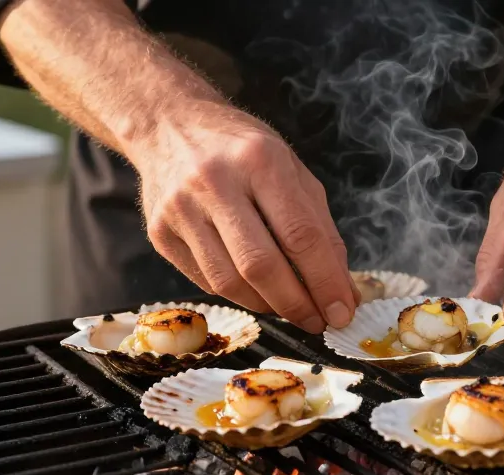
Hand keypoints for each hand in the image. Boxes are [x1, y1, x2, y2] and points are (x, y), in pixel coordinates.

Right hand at [128, 104, 358, 332]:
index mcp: (259, 160)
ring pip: (229, 282)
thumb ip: (321, 230)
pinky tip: (256, 290)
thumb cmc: (242, 150)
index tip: (343, 312)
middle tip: (318, 321)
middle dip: (296, 303)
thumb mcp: (292, 171)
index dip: (325, 281)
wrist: (169, 124)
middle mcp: (214, 182)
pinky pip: (206, 282)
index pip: (300, 235)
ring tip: (290, 308)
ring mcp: (180, 209)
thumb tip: (343, 292)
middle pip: (261, 265)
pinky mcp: (159, 232)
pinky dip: (239, 295)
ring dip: (268, 306)